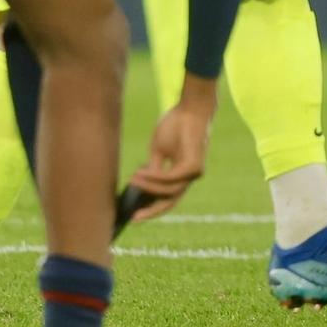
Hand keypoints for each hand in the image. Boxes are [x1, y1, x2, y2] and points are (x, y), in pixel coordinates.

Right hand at [128, 77, 214, 220]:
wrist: (190, 109)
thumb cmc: (175, 125)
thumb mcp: (159, 150)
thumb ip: (154, 168)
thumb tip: (142, 185)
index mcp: (182, 173)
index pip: (166, 196)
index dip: (150, 206)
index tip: (134, 214)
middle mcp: (189, 176)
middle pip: (170, 201)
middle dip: (151, 210)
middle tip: (133, 218)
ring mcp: (193, 173)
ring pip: (169, 191)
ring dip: (149, 187)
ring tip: (133, 179)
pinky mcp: (193, 167)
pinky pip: (171, 178)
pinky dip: (155, 177)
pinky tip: (141, 173)